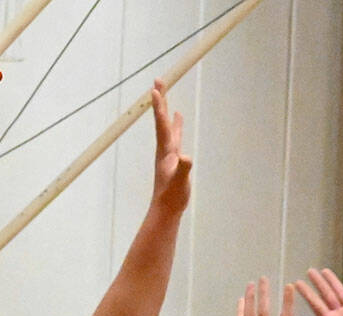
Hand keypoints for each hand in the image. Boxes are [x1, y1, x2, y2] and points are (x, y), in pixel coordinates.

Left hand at [151, 80, 191, 214]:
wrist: (166, 209)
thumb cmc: (173, 197)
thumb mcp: (180, 183)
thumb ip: (183, 169)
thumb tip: (187, 157)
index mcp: (165, 151)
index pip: (162, 124)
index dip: (160, 107)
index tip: (155, 89)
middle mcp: (164, 148)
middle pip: (162, 119)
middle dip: (161, 99)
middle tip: (159, 80)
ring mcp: (168, 152)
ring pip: (167, 125)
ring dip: (167, 109)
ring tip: (166, 94)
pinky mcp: (173, 158)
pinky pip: (174, 135)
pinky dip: (176, 124)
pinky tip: (178, 119)